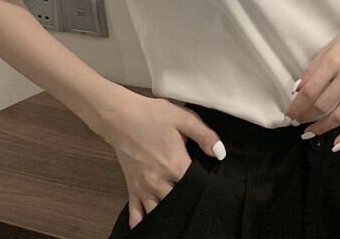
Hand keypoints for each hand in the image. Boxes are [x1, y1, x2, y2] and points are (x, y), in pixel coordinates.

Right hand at [97, 89, 225, 229]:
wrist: (119, 116)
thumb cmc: (151, 115)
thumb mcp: (182, 118)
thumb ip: (204, 135)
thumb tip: (220, 153)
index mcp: (176, 164)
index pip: (195, 184)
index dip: (203, 183)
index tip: (208, 180)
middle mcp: (160, 181)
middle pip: (179, 199)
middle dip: (186, 197)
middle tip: (192, 193)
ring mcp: (145, 186)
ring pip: (159, 209)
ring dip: (168, 209)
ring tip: (176, 209)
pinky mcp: (132, 186)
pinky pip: (136, 211)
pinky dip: (140, 220)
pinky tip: (144, 224)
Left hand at [283, 7, 339, 149]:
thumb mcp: (331, 45)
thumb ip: (315, 67)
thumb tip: (299, 89)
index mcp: (334, 60)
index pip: (310, 90)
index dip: (297, 106)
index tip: (289, 113)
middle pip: (322, 105)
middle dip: (306, 117)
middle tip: (297, 122)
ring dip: (322, 128)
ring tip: (310, 132)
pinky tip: (337, 144)